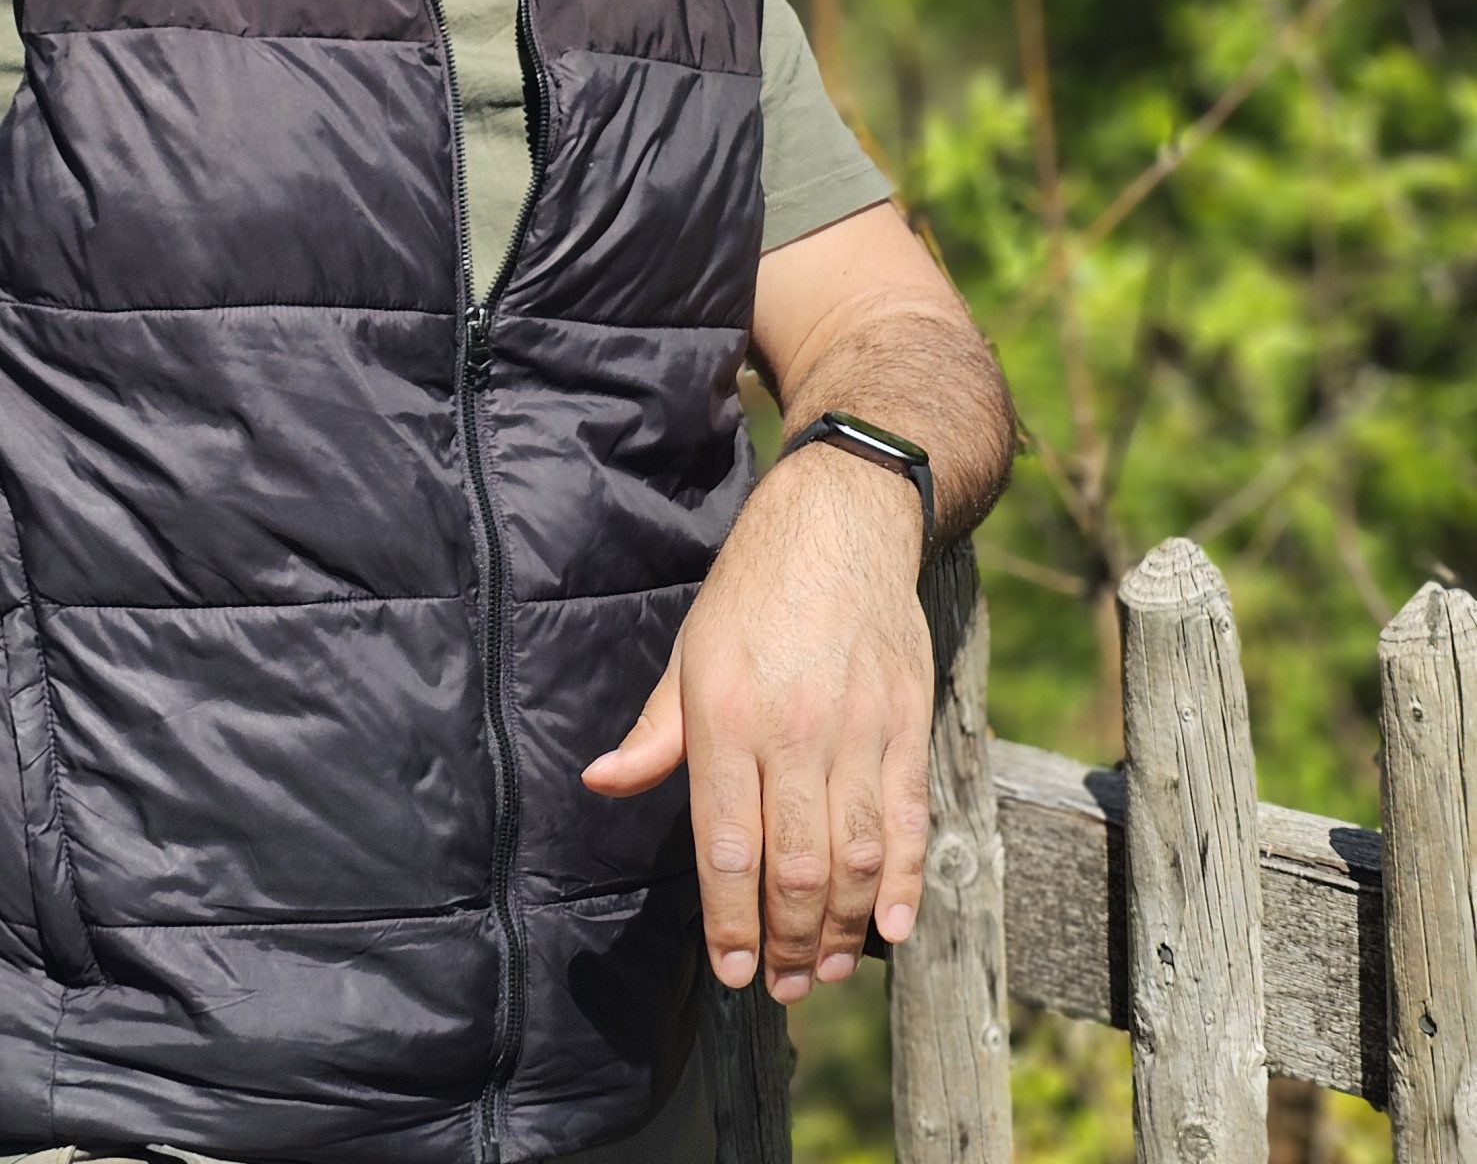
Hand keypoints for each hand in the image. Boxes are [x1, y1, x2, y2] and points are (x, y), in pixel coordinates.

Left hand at [581, 445, 933, 1003]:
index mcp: (727, 714)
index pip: (727, 844)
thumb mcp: (689, 652)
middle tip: (779, 985)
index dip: (730, 920)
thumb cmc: (752, 592)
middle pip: (793, 865)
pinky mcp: (908, 722)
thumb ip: (655, 733)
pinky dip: (901, 881)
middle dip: (784, 942)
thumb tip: (600, 784)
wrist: (840, 523)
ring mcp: (859, 727)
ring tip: (821, 970)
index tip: (731, 971)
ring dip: (839, 928)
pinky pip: (906, 819)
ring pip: (852, 855)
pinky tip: (891, 926)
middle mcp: (793, 728)